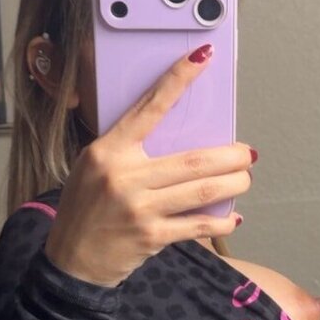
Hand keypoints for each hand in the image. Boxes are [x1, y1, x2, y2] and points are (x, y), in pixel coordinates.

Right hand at [44, 44, 253, 286]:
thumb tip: (175, 137)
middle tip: (248, 154)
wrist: (72, 260)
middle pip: (193, 160)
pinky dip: (220, 221)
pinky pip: (197, 225)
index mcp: (108, 151)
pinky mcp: (151, 236)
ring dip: (232, 184)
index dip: (178, 80)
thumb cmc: (84, 210)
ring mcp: (139, 208)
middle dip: (230, 156)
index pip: (149, 107)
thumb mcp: (92, 167)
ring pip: (201, 190)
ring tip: (245, 178)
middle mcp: (124, 176)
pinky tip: (232, 217)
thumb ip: (126, 150)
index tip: (202, 59)